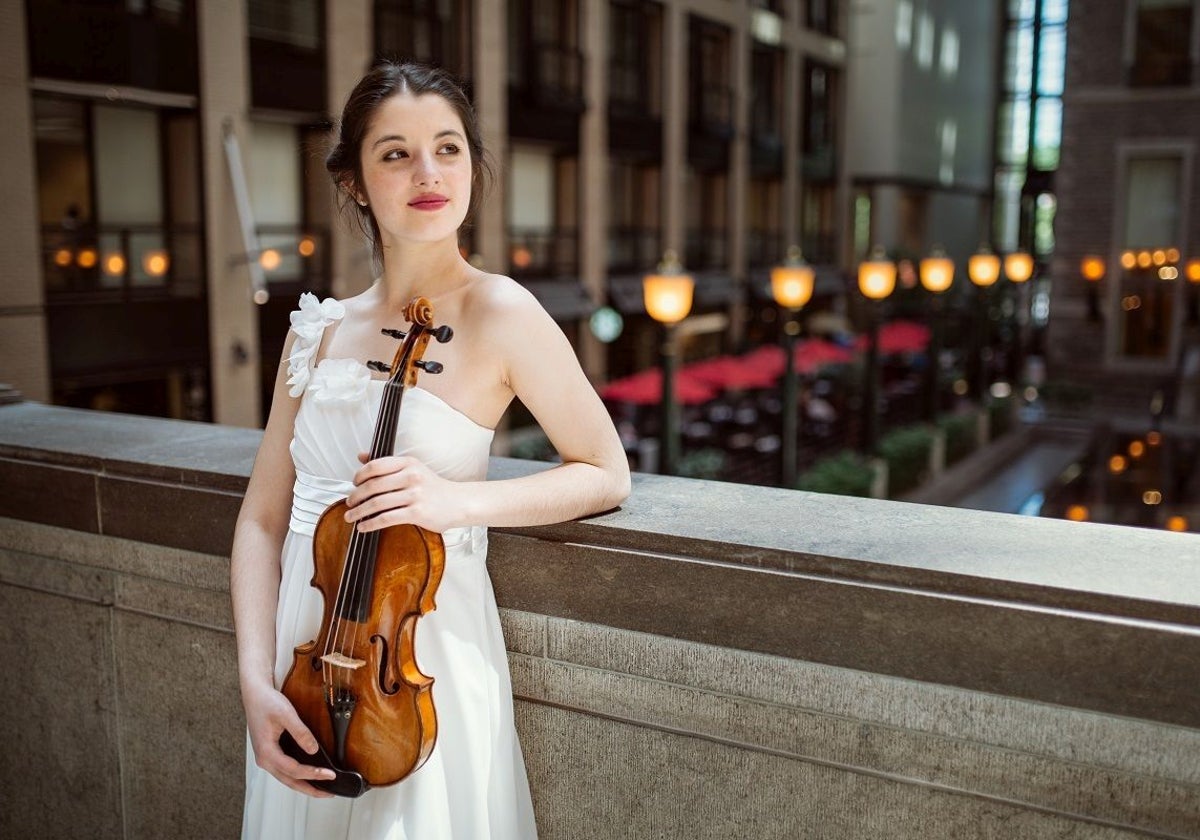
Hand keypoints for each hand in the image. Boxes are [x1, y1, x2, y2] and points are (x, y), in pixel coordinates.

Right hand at [243, 682, 335, 797]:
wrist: (255, 694)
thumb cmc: (267, 702)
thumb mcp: (286, 714)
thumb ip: (301, 732)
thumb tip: (314, 750)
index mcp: (266, 752)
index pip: (293, 770)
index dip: (313, 774)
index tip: (330, 775)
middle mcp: (264, 759)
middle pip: (289, 781)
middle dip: (310, 789)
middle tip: (329, 793)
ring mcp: (266, 757)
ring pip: (286, 778)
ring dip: (304, 784)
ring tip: (322, 788)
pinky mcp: (270, 753)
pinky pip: (284, 770)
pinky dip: (297, 775)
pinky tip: (309, 775)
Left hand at [344, 453, 464, 533]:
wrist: (458, 502)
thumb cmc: (433, 487)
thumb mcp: (412, 468)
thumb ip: (387, 463)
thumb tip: (361, 456)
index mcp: (408, 463)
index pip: (375, 466)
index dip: (359, 476)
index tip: (354, 484)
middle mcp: (411, 476)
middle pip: (373, 486)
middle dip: (355, 496)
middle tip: (349, 504)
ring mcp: (415, 494)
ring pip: (377, 503)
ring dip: (359, 512)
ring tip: (350, 517)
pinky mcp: (417, 512)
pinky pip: (386, 518)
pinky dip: (371, 524)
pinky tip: (363, 527)